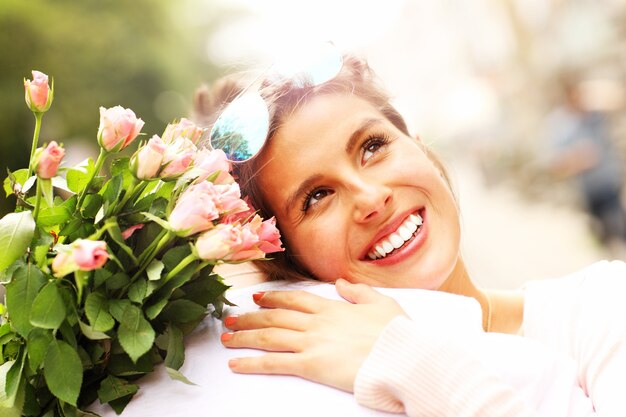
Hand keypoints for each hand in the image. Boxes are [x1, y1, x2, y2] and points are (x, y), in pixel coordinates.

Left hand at [221, 279, 405, 391]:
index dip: (273, 297)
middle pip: (275, 316)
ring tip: (226, 337)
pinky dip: (252, 363)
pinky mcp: (311, 365)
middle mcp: (316, 322)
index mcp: (332, 308)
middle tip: (231, 318)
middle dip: (250, 316)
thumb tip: (341, 283)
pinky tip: (236, 364)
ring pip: (269, 335)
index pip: (295, 299)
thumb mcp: (382, 303)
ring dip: (245, 336)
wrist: (401, 355)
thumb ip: (359, 292)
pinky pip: (275, 363)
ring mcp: (312, 342)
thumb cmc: (396, 333)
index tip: (257, 297)